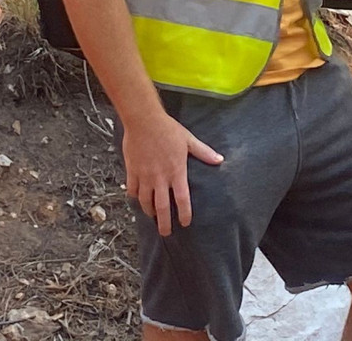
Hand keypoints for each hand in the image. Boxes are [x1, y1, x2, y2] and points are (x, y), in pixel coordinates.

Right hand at [123, 112, 222, 236]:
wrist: (143, 119)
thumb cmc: (167, 128)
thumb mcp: (188, 140)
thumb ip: (203, 152)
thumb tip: (219, 160)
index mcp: (176, 171)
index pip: (182, 200)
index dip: (184, 214)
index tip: (185, 223)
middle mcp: (160, 178)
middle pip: (161, 207)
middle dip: (164, 223)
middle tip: (166, 233)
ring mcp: (145, 176)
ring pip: (145, 202)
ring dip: (149, 211)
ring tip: (152, 216)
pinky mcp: (132, 171)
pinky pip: (132, 190)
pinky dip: (135, 197)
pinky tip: (137, 199)